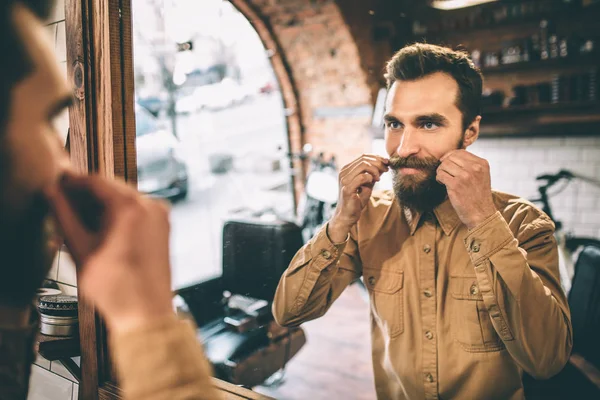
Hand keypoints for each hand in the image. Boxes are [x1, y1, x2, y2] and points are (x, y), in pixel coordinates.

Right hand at [46, 173, 172, 334]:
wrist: (146, 312)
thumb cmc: (116, 287)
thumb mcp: (80, 248)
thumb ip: (64, 215)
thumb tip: (53, 194)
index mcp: (130, 207)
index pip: (95, 181)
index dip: (73, 181)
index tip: (58, 184)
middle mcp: (151, 205)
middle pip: (112, 187)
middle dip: (88, 194)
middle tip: (65, 202)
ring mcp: (160, 215)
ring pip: (125, 198)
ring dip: (103, 204)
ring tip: (81, 219)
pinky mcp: (164, 226)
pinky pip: (138, 210)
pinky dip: (119, 213)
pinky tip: (102, 228)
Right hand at [329, 154, 388, 241]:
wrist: (347, 215)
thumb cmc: (357, 200)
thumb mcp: (367, 184)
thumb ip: (373, 174)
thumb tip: (384, 163)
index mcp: (347, 169)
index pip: (363, 157)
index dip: (377, 157)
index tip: (387, 162)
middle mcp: (343, 172)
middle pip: (364, 159)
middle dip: (378, 163)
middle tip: (386, 169)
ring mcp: (344, 179)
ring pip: (364, 165)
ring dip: (375, 170)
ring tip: (379, 178)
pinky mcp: (347, 188)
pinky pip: (362, 177)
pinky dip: (371, 178)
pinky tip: (374, 182)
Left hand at [436, 150, 495, 229]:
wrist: (482, 214)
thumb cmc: (478, 195)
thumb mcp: (481, 176)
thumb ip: (470, 165)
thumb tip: (450, 155)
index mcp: (482, 164)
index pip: (460, 152)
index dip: (450, 157)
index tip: (447, 165)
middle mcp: (474, 168)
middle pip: (450, 157)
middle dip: (444, 165)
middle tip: (445, 173)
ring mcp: (465, 176)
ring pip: (444, 165)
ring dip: (441, 171)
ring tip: (444, 179)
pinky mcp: (456, 185)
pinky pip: (440, 175)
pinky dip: (439, 178)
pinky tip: (443, 183)